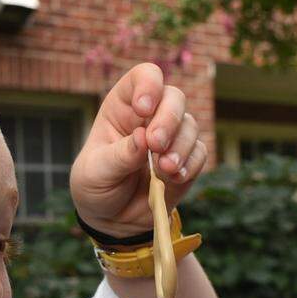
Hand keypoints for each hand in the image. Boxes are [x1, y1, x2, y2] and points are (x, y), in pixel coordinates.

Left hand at [69, 63, 207, 237]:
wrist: (112, 220)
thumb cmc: (96, 186)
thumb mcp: (96, 172)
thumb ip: (119, 156)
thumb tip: (142, 138)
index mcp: (123, 107)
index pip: (144, 77)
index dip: (149, 86)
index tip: (143, 109)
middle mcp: (151, 116)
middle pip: (174, 97)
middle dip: (169, 119)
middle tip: (156, 145)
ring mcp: (171, 137)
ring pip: (190, 125)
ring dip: (181, 147)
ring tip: (165, 170)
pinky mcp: (186, 160)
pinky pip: (200, 153)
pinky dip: (191, 164)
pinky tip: (175, 178)